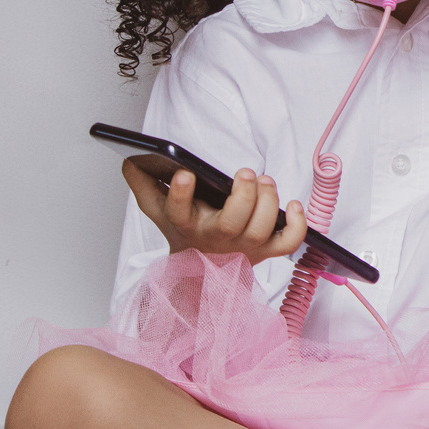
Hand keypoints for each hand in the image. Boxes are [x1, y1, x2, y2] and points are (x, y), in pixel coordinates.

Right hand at [124, 162, 306, 264]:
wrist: (201, 269)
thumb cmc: (184, 232)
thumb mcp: (158, 208)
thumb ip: (143, 183)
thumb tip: (130, 159)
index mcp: (187, 225)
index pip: (179, 213)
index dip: (181, 195)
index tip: (186, 173)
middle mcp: (216, 239)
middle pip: (231, 224)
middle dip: (243, 196)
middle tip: (245, 173)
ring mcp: (243, 248)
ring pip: (261, 231)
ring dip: (268, 203)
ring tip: (265, 181)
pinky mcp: (266, 251)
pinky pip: (288, 244)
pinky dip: (298, 226)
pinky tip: (293, 204)